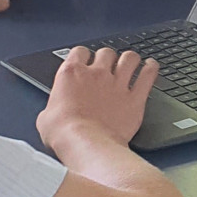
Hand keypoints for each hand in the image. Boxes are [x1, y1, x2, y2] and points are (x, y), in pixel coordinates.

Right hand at [37, 46, 160, 152]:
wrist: (85, 144)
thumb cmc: (64, 134)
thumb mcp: (45, 118)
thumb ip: (52, 107)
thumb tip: (52, 114)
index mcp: (72, 74)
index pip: (79, 52)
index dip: (83, 55)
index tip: (85, 60)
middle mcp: (96, 74)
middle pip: (106, 52)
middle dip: (107, 57)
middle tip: (108, 65)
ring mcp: (117, 84)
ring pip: (129, 58)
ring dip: (130, 59)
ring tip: (131, 62)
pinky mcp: (135, 98)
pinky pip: (148, 76)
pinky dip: (151, 69)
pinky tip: (151, 66)